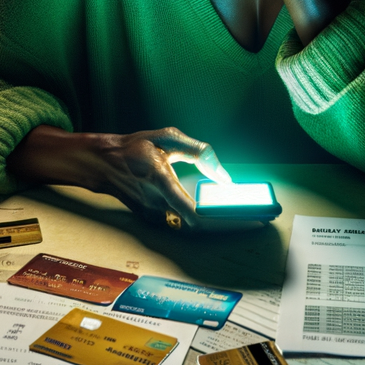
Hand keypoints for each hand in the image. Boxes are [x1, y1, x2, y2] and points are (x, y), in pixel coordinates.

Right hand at [9, 125, 256, 230]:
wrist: (103, 164)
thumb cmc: (135, 148)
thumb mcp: (167, 138)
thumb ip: (197, 151)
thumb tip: (223, 174)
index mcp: (161, 182)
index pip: (195, 212)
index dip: (223, 220)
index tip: (248, 219)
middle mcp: (157, 205)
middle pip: (201, 225)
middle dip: (232, 225)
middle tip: (260, 220)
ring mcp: (154, 215)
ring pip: (194, 226)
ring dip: (221, 224)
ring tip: (249, 217)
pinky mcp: (153, 219)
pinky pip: (184, 223)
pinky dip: (206, 221)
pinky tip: (225, 215)